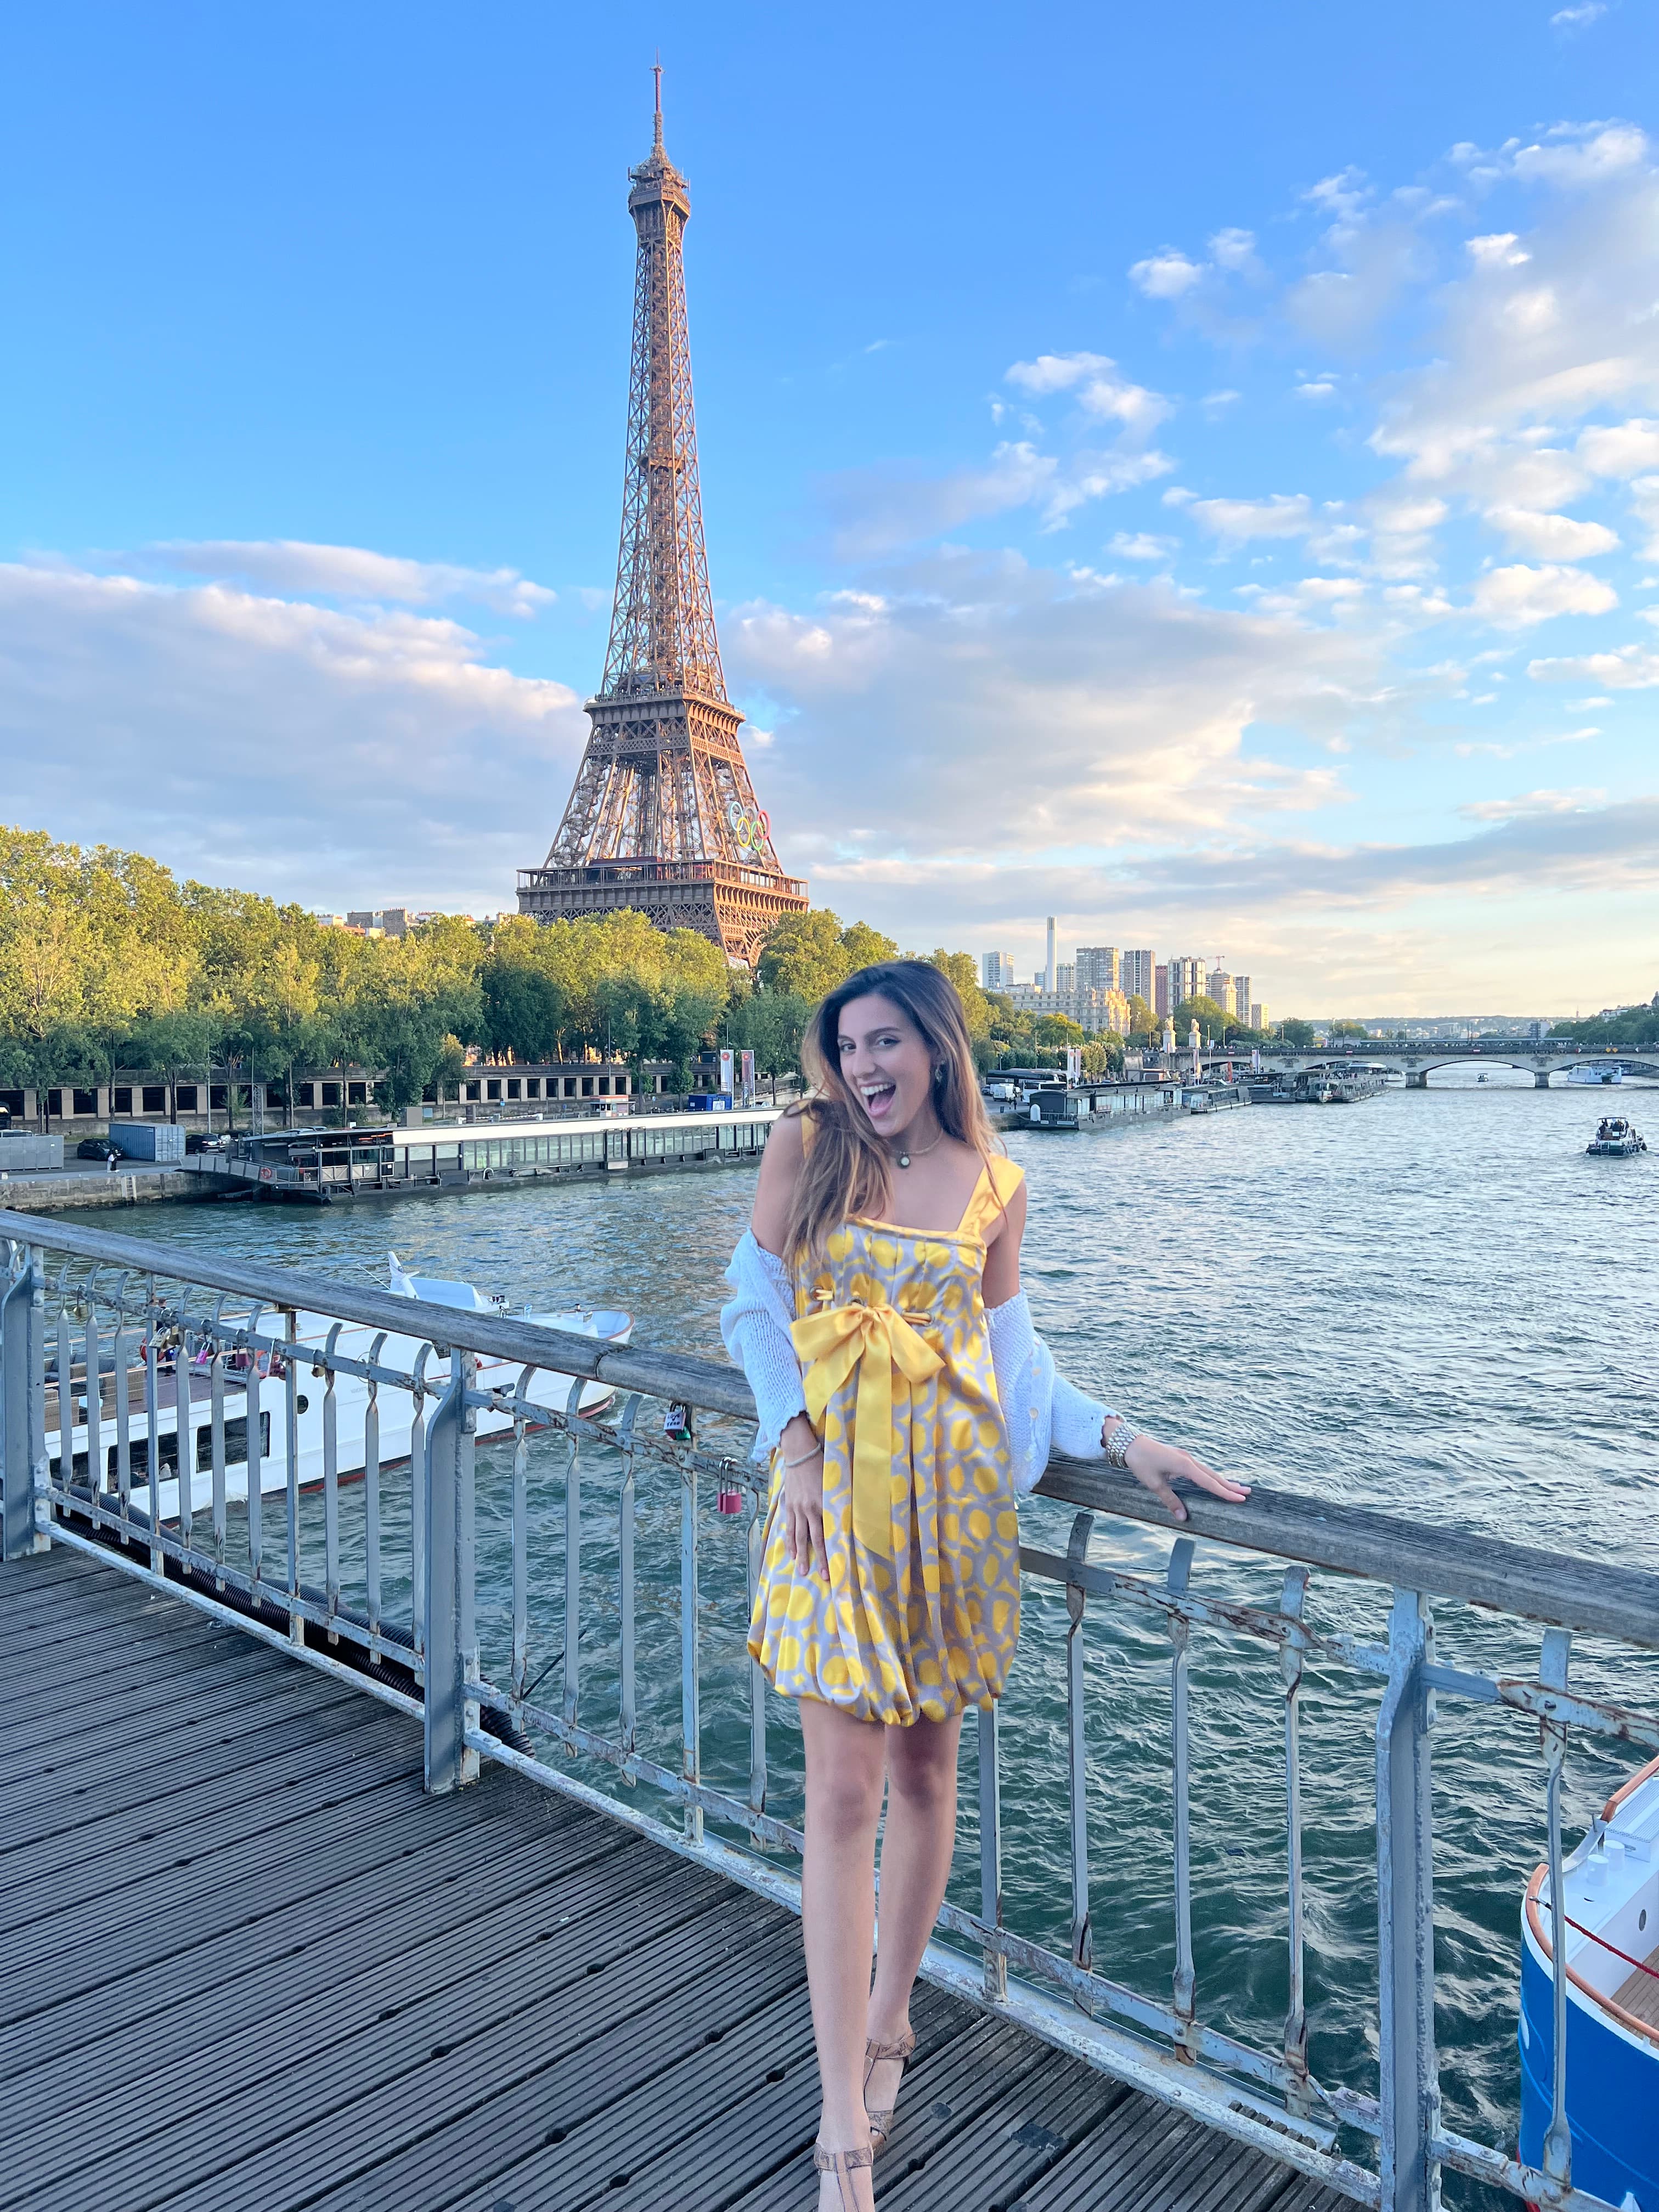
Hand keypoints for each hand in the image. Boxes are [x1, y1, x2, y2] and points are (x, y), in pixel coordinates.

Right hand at [780, 1416, 828, 1579]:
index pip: (829, 1532)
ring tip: (802, 1570)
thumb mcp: (836, 1481)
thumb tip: (855, 1511)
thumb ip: (842, 1499)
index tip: (837, 1565)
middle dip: (818, 1559)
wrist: (799, 1453)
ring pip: (798, 1537)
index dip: (832, 1550)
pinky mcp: (788, 1505)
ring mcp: (796, 1509)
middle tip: (823, 1576)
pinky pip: (788, 1527)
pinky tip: (791, 1552)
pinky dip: (789, 1541)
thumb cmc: (822, 1464)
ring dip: (800, 1555)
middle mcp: (809, 1509)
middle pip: (814, 1539)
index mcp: (823, 1504)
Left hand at [1111, 1424, 1249, 1522]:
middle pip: (1214, 1476)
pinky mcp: (1181, 1457)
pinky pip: (1201, 1469)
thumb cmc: (1141, 1463)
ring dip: (1223, 1480)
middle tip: (1248, 1493)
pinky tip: (1216, 1480)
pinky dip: (1211, 1476)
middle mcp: (1189, 1460)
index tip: (1240, 1498)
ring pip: (1209, 1471)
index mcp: (1184, 1466)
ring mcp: (1186, 1457)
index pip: (1209, 1482)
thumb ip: (1170, 1500)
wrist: (1130, 1443)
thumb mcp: (1154, 1484)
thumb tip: (1183, 1518)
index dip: (1225, 1492)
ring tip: (1238, 1487)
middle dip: (1230, 1485)